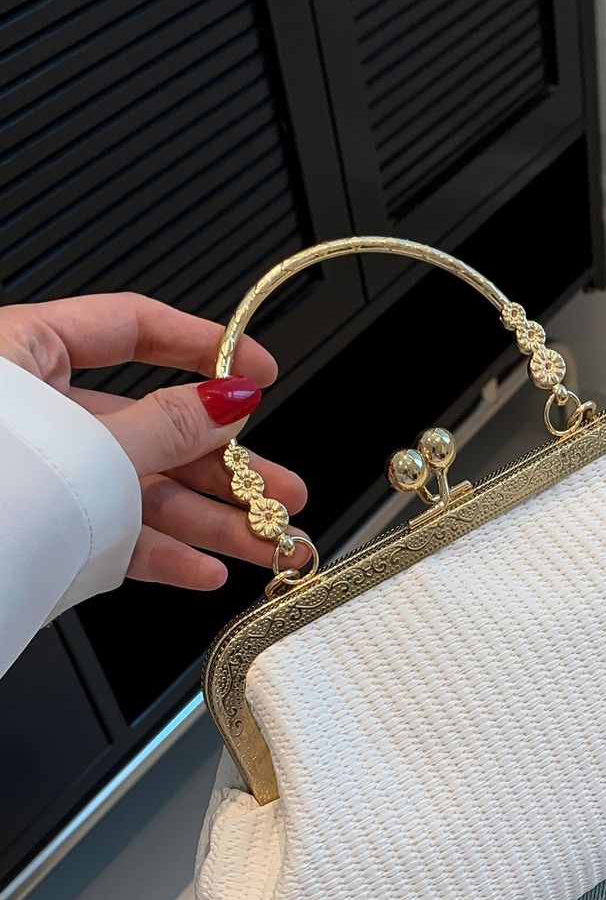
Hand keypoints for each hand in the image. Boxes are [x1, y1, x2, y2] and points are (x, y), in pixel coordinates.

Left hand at [0, 293, 308, 589]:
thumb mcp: (93, 442)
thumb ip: (168, 423)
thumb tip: (231, 400)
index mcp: (26, 352)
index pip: (132, 328)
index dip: (206, 350)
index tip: (261, 375)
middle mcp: (37, 411)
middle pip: (154, 428)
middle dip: (229, 469)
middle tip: (284, 491)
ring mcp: (43, 473)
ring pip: (143, 491)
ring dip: (212, 523)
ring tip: (269, 544)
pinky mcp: (43, 530)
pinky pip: (114, 536)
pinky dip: (161, 555)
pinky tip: (206, 571)